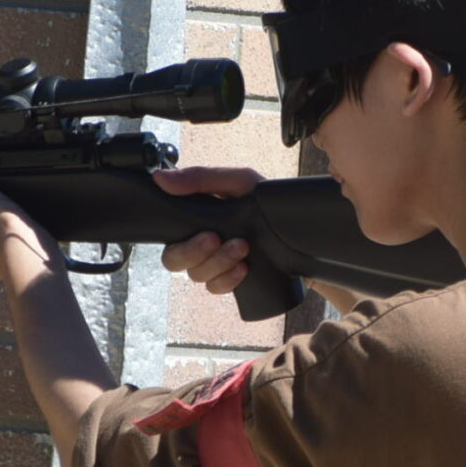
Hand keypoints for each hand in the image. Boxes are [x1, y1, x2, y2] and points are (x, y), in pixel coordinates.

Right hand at [153, 165, 263, 295]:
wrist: (304, 230)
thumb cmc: (269, 200)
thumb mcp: (239, 181)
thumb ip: (201, 179)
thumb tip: (161, 178)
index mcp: (199, 218)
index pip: (169, 234)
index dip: (174, 236)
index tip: (200, 228)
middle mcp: (203, 242)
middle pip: (174, 260)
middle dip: (193, 252)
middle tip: (215, 239)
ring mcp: (217, 263)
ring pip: (196, 275)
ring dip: (218, 262)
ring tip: (243, 247)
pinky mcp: (233, 280)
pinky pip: (216, 288)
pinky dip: (228, 280)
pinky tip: (244, 269)